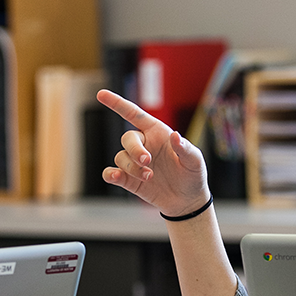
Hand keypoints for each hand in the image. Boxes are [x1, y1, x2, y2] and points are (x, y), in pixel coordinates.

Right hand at [97, 89, 210, 216]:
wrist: (187, 201)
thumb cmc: (192, 175)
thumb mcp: (195, 161)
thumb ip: (185, 148)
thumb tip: (175, 135)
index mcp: (157, 132)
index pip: (134, 114)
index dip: (117, 103)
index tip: (101, 94)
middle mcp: (143, 144)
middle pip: (127, 138)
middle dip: (134, 149)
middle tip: (147, 161)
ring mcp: (134, 162)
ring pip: (121, 157)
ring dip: (132, 167)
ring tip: (149, 177)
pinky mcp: (128, 179)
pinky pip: (111, 173)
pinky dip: (110, 175)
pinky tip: (116, 177)